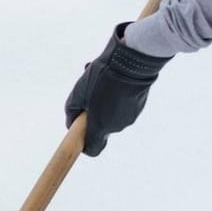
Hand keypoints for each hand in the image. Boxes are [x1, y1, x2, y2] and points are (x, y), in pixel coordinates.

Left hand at [64, 23, 171, 156]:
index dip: (85, 144)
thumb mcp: (78, 91)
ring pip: (112, 114)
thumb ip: (72, 111)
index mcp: (100, 126)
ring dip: (105, 103)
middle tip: (90, 94)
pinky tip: (117, 80)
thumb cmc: (103, 76)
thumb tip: (71, 121)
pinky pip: (124, 106)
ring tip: (104, 82)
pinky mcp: (139, 106)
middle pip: (101, 127)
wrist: (132, 60)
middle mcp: (116, 126)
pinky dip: (118, 97)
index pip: (92, 150)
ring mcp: (130, 117)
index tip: (81, 132)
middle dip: (94, 113)